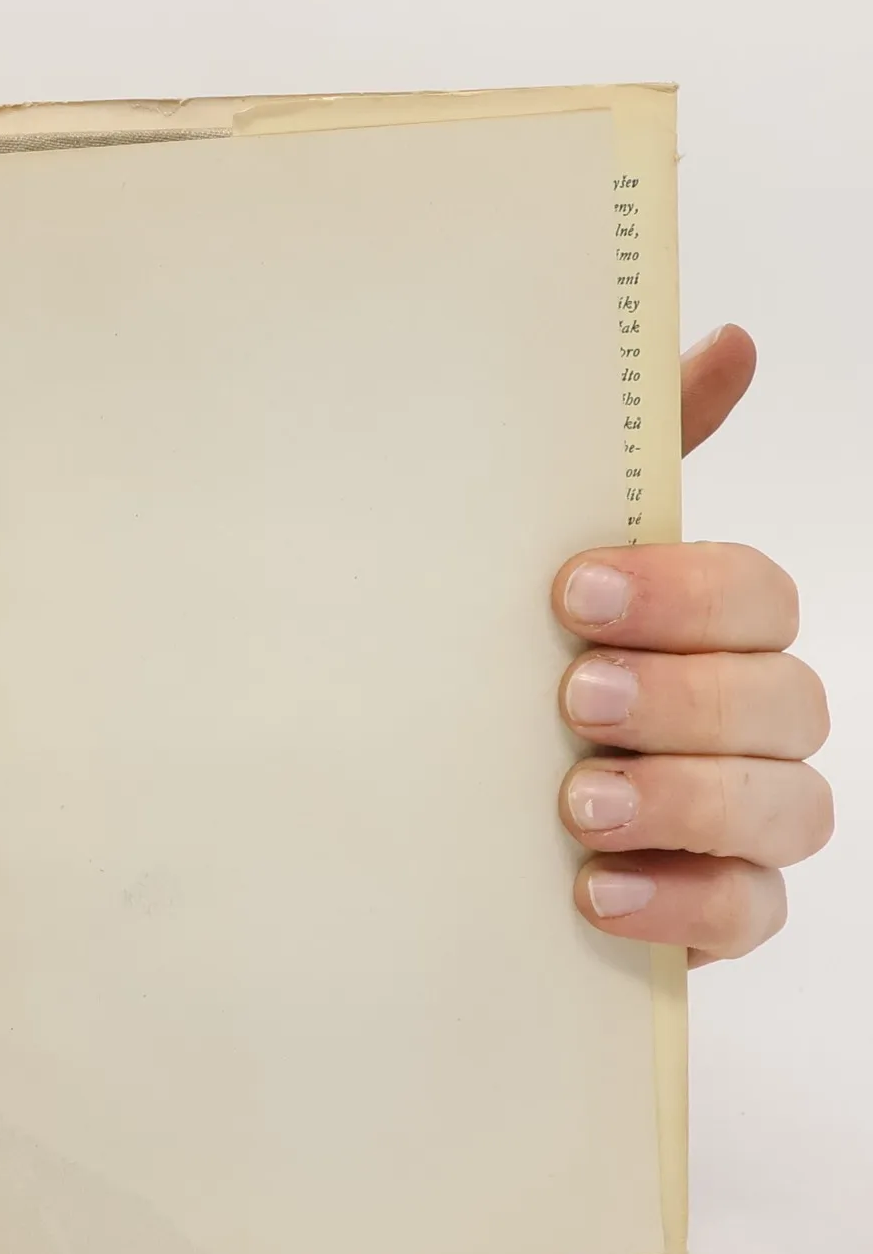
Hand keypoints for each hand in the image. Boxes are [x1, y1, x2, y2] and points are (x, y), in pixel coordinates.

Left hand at [556, 326, 830, 963]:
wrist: (463, 806)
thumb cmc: (522, 667)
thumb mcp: (551, 568)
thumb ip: (633, 467)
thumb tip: (728, 341)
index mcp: (721, 629)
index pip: (757, 596)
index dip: (682, 592)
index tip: (570, 592)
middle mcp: (755, 720)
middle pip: (785, 700)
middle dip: (684, 698)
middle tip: (576, 699)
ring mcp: (749, 819)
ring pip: (789, 808)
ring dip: (686, 801)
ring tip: (578, 804)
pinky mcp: (722, 907)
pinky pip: (748, 912)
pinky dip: (684, 902)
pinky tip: (596, 892)